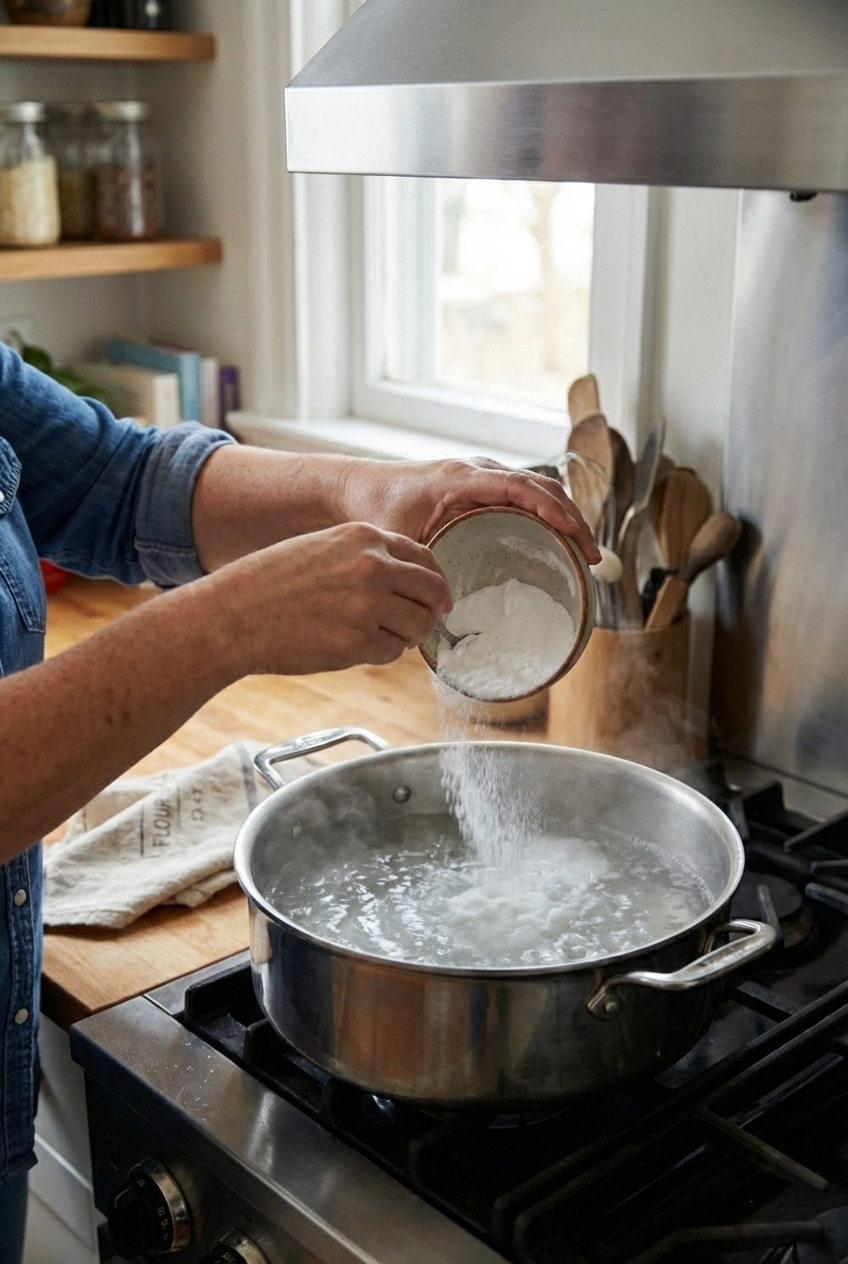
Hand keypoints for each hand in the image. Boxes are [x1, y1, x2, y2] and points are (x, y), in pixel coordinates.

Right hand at [206, 521, 451, 674]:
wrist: (232, 615)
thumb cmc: (269, 585)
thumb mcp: (321, 548)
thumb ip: (365, 558)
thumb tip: (406, 581)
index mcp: (364, 537)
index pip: (425, 557)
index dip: (434, 582)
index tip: (436, 599)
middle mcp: (372, 566)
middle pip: (432, 591)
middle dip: (431, 611)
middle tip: (421, 625)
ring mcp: (367, 605)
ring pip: (417, 625)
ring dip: (405, 636)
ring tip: (375, 637)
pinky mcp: (356, 642)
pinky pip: (392, 652)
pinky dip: (380, 654)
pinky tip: (353, 648)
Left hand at [335, 457, 601, 563]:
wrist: (355, 487)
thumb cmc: (374, 510)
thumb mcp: (398, 541)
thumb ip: (418, 571)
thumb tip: (439, 617)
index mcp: (460, 479)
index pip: (519, 487)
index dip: (551, 509)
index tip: (574, 532)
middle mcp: (478, 471)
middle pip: (540, 486)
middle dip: (572, 518)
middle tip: (592, 555)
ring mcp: (482, 477)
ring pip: (538, 489)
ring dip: (566, 516)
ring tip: (585, 553)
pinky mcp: (481, 487)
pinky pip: (525, 494)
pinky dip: (548, 514)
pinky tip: (560, 542)